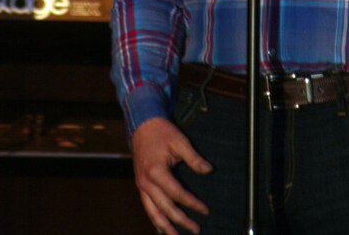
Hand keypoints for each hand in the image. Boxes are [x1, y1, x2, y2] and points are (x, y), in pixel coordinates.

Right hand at [132, 116, 212, 234]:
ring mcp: (141, 185)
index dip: (192, 203)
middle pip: (165, 208)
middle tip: (196, 229)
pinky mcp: (140, 185)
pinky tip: (161, 227)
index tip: (205, 210)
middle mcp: (146, 182)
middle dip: (181, 221)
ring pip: (152, 212)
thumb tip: (209, 170)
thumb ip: (194, 158)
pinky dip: (154, 219)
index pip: (177, 193)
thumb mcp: (180, 141)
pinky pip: (146, 206)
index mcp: (156, 171)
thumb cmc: (162, 132)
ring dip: (165, 227)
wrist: (143, 125)